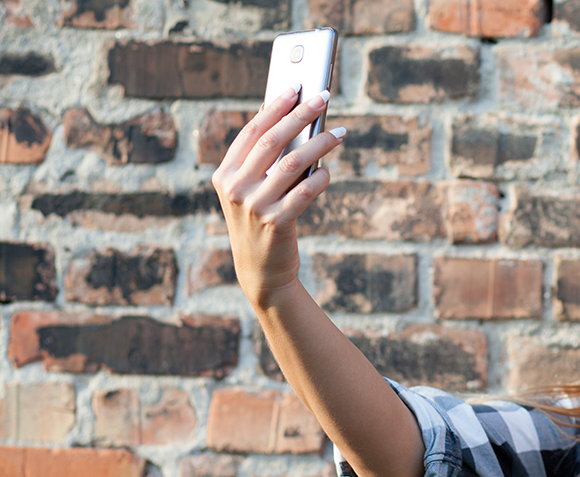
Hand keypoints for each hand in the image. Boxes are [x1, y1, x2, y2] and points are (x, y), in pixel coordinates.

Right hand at [211, 86, 344, 308]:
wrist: (261, 271)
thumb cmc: (262, 222)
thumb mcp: (253, 192)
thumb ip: (265, 163)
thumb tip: (299, 122)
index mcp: (225, 175)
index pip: (252, 131)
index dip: (276, 106)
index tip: (296, 87)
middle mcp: (236, 188)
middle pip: (273, 140)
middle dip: (301, 114)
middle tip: (324, 98)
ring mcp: (255, 206)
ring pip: (294, 162)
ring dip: (320, 143)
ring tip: (340, 133)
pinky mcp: (277, 223)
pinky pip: (306, 191)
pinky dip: (321, 177)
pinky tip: (329, 171)